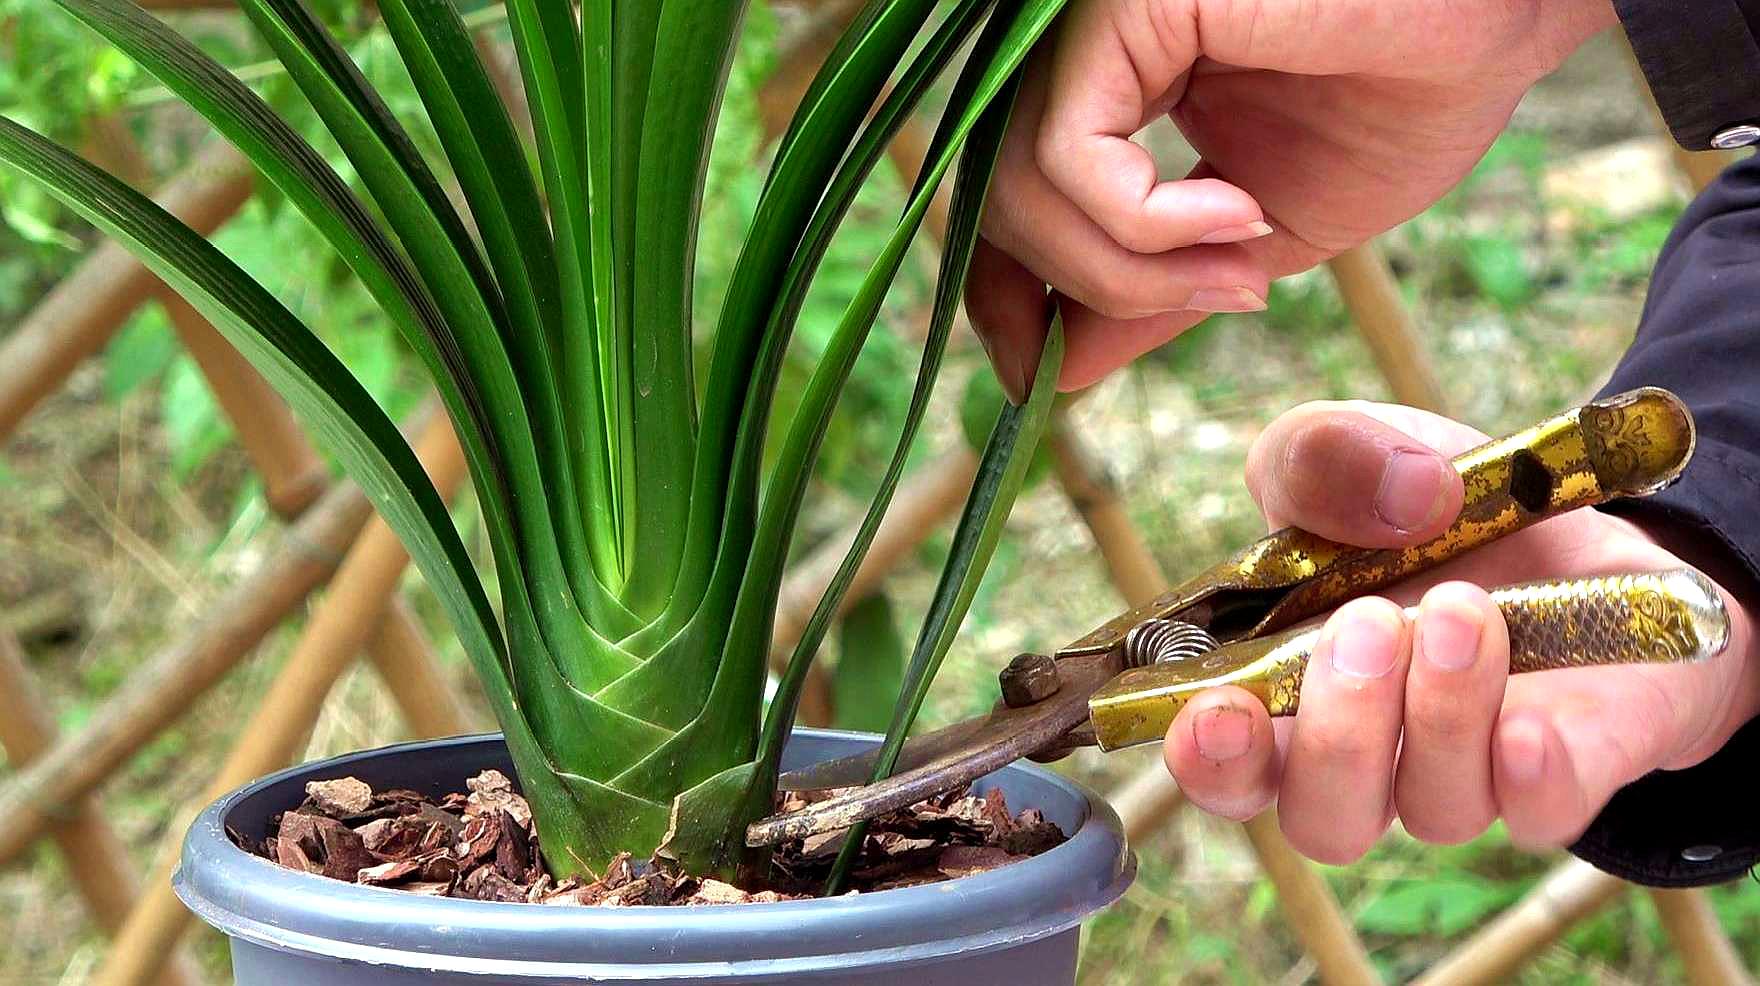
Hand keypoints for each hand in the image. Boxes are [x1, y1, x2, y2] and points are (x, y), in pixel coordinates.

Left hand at [967, 0, 1615, 398]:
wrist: (1503, 19)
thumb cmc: (1406, 98)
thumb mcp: (1259, 234)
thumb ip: (1154, 288)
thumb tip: (1063, 370)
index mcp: (1114, 90)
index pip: (1003, 204)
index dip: (998, 299)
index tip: (1032, 381)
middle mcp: (1086, 54)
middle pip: (998, 205)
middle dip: (1092, 290)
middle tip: (1222, 297)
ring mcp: (1096, 26)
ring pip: (1021, 189)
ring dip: (1131, 267)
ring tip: (1243, 263)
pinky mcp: (1120, 7)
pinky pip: (1065, 156)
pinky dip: (1143, 221)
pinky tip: (1234, 216)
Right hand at [1161, 402, 1759, 861]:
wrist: (1570, 514)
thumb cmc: (1422, 506)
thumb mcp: (1353, 447)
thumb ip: (1320, 456)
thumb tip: (1405, 494)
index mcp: (1285, 695)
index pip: (1228, 773)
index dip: (1211, 764)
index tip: (1219, 712)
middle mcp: (1370, 762)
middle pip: (1325, 817)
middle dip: (1339, 731)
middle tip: (1368, 624)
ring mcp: (1470, 775)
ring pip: (1435, 808)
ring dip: (1440, 712)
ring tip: (1464, 610)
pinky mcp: (1572, 768)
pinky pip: (1548, 814)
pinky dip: (1533, 781)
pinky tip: (1530, 729)